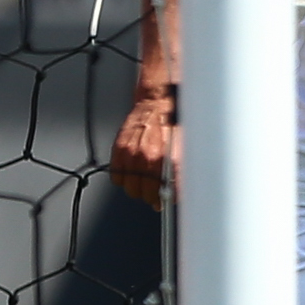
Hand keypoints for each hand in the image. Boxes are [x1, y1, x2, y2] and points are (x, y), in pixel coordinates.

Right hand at [111, 88, 175, 209]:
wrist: (157, 103)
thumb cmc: (174, 122)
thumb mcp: (187, 147)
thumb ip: (183, 170)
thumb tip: (182, 191)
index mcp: (172, 158)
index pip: (171, 192)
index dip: (171, 200)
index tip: (170, 201)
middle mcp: (151, 158)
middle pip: (148, 195)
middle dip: (154, 197)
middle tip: (158, 195)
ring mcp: (133, 155)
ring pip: (131, 189)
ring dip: (139, 190)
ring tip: (146, 183)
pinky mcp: (119, 151)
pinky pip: (117, 177)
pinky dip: (124, 178)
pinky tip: (134, 172)